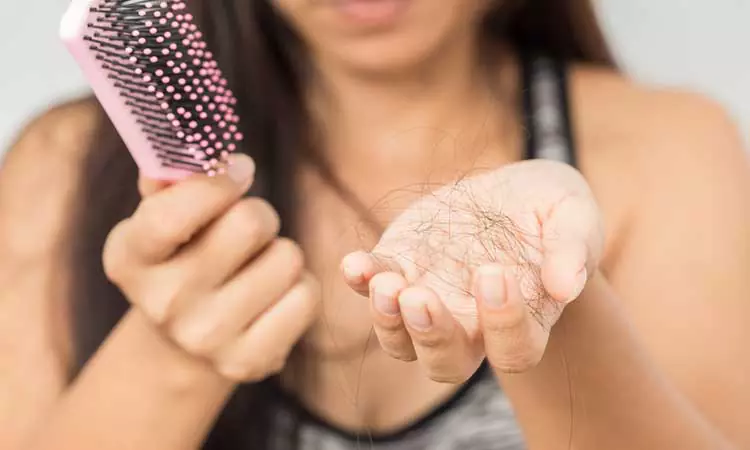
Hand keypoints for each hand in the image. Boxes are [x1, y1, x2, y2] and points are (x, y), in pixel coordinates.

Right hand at [103, 154, 320, 382]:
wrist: (185, 341)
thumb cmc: (182, 257)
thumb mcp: (160, 216)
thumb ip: (172, 177)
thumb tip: (200, 142)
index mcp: (130, 257)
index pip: (174, 211)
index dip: (218, 182)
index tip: (239, 170)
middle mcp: (162, 303)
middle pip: (250, 224)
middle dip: (259, 213)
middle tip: (249, 226)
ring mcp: (205, 338)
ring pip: (287, 257)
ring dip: (280, 251)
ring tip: (256, 265)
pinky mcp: (248, 360)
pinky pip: (306, 295)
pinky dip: (299, 285)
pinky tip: (273, 295)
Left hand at [341, 159, 602, 381]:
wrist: (512, 195)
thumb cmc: (551, 213)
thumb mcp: (574, 215)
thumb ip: (574, 249)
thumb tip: (565, 286)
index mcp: (523, 321)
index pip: (514, 350)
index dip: (503, 324)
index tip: (494, 273)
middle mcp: (471, 325)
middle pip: (447, 362)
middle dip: (431, 336)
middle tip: (420, 298)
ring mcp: (430, 300)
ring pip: (402, 341)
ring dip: (388, 320)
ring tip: (385, 284)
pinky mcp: (400, 268)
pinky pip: (372, 286)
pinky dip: (360, 279)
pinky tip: (354, 263)